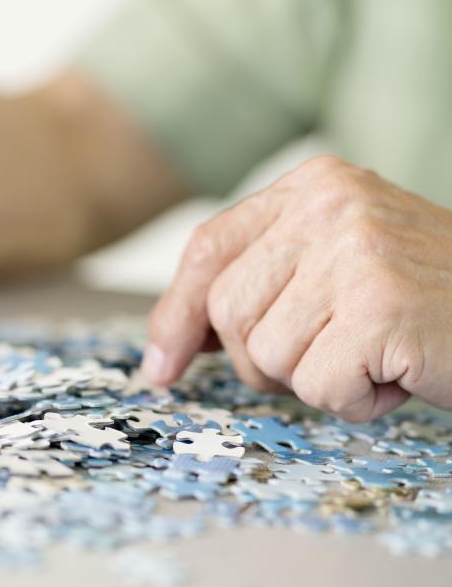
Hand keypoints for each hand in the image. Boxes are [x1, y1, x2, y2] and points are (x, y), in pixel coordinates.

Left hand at [142, 155, 451, 420]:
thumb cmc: (428, 303)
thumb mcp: (333, 269)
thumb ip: (258, 285)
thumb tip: (164, 350)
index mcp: (313, 185)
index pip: (207, 250)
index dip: (176, 316)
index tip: (161, 367)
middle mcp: (331, 204)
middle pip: (227, 311)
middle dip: (264, 358)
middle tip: (331, 352)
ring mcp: (357, 250)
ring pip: (266, 355)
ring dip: (316, 379)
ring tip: (374, 353)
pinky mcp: (383, 304)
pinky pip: (318, 386)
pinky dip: (355, 402)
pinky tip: (397, 372)